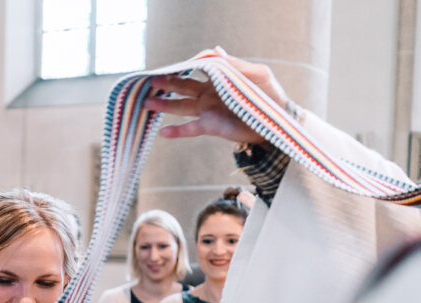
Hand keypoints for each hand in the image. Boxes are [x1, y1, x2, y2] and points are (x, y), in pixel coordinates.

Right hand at [143, 47, 291, 143]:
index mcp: (218, 77)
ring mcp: (207, 110)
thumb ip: (236, 64)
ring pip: (180, 106)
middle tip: (151, 81)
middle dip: (166, 84)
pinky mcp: (209, 126)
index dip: (182, 67)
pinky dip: (176, 131)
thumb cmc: (269, 94)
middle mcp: (208, 93)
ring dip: (163, 105)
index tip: (169, 67)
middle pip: (182, 87)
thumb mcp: (257, 74)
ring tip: (146, 103)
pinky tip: (161, 132)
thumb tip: (215, 51)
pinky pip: (189, 129)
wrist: (275, 121)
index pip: (196, 69)